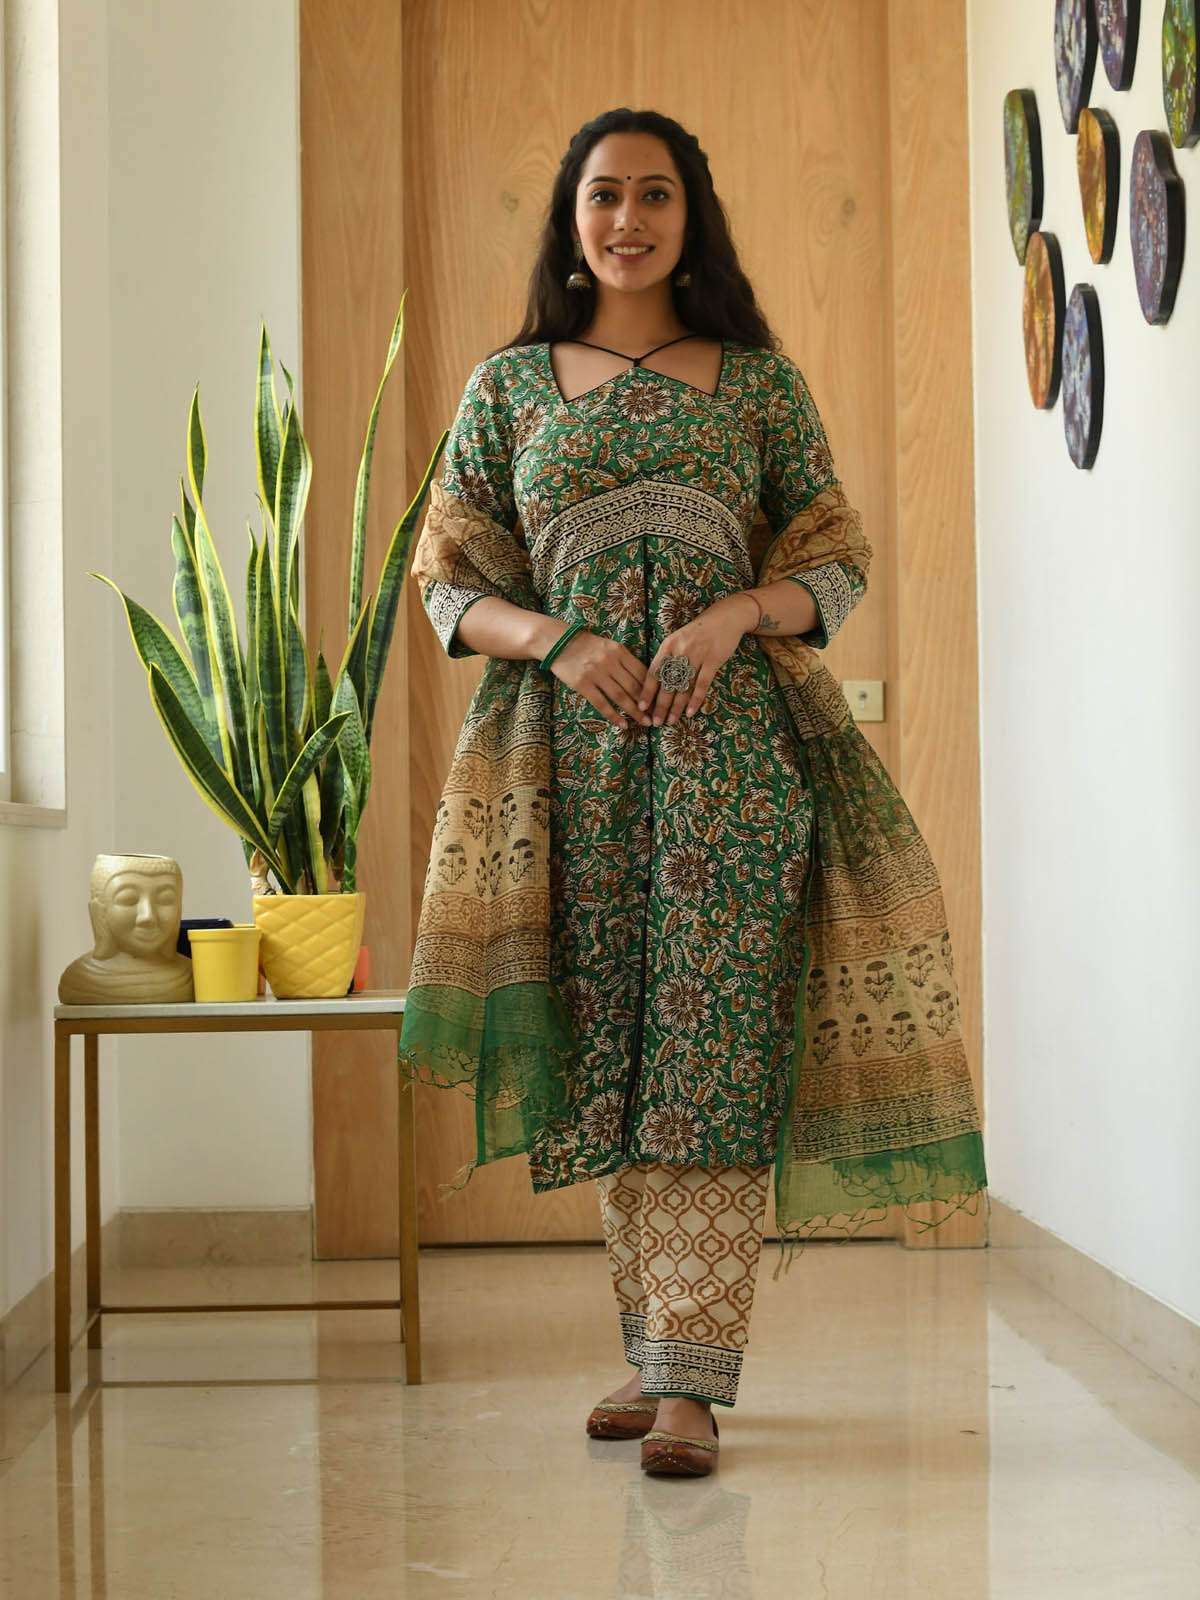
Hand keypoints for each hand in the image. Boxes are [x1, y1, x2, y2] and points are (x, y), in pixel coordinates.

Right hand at [546, 628, 652, 729]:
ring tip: (644, 722)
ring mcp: (595, 673)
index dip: (652, 689)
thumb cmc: (588, 646)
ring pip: (620, 697)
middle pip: (633, 687)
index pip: (641, 673)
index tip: (659, 701)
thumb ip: (625, 661)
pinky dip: (614, 716)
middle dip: (646, 704)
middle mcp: (609, 662)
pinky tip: (623, 724)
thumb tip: (644, 682)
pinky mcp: (582, 684)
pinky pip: (602, 704)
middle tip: (655, 716)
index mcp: (619, 651)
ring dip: (634, 712)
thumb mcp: (610, 647)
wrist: (560, 642)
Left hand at [640, 592, 758, 724]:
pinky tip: (690, 712)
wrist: (725, 618)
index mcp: (667, 646)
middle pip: (667, 683)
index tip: (641, 707)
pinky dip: (696, 699)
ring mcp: (697, 655)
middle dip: (660, 705)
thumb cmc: (699, 632)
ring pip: (683, 686)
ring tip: (671, 721)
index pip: (653, 672)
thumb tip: (656, 682)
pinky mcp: (713, 660)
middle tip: (656, 722)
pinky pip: (702, 684)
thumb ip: (667, 657)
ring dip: (676, 707)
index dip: (646, 691)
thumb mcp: (678, 640)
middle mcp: (679, 651)